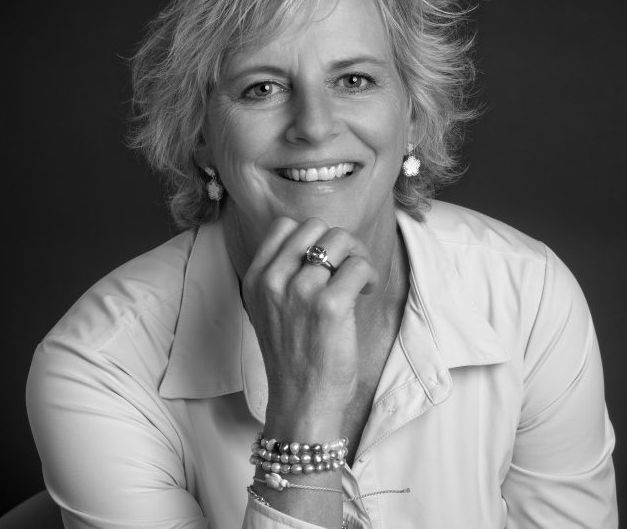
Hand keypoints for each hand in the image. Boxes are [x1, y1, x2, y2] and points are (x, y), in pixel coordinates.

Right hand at [242, 217, 378, 422]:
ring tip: (359, 280)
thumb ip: (282, 275)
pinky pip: (359, 265)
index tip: (324, 260)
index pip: (284, 226)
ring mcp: (300, 291)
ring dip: (358, 255)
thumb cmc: (293, 356)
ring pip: (340, 239)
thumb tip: (319, 243)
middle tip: (348, 267)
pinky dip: (370, 275)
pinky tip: (367, 292)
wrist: (301, 401)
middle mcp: (272, 280)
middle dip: (339, 242)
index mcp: (256, 279)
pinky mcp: (329, 306)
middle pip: (314, 225)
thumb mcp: (269, 310)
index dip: (311, 236)